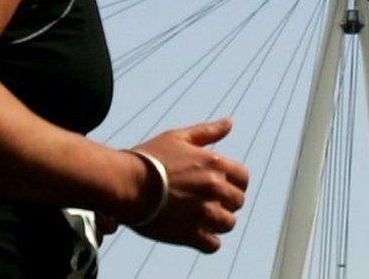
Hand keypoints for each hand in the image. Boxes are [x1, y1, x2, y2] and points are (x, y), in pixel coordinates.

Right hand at [124, 118, 251, 252]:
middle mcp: (214, 188)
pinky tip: (196, 233)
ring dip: (218, 223)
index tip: (221, 186)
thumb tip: (229, 123)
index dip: (234, 183)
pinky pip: (212, 245)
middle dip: (225, 202)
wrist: (125, 182)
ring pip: (227, 224)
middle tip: (207, 202)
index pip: (243, 178)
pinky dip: (207, 241)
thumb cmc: (150, 158)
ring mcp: (203, 213)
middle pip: (237, 202)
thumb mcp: (178, 137)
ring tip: (202, 218)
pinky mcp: (189, 234)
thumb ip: (207, 131)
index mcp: (215, 164)